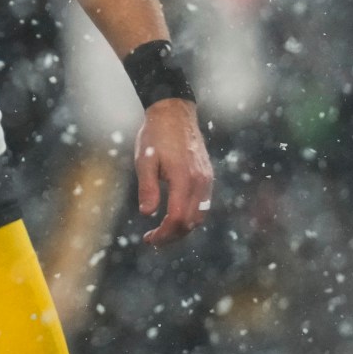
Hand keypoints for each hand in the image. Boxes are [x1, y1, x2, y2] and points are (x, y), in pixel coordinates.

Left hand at [134, 100, 212, 245]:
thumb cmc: (156, 136)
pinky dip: (190, 216)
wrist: (175, 113)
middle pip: (191, 222)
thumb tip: (147, 213)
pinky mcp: (207, 176)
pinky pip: (203, 205)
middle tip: (152, 240)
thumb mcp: (144, 160)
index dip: (164, 234)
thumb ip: (147, 187)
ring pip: (200, 216)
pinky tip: (174, 216)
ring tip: (162, 232)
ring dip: (182, 228)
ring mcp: (206, 179)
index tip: (148, 239)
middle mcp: (200, 182)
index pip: (178, 218)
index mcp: (184, 178)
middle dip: (172, 236)